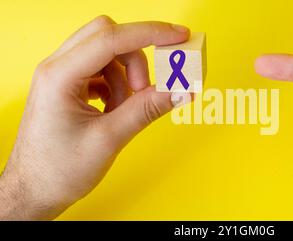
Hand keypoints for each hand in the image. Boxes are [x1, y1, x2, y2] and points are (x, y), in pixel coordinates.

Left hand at [0, 16, 190, 219]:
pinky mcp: (68, 85)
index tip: (179, 36)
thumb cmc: (59, 170)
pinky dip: (116, 85)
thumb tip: (181, 90)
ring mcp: (60, 75)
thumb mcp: (109, 139)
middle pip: (107, 36)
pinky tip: (114, 110)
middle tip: (145, 89)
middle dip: (135, 58)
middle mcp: (56, 68)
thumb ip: (146, 109)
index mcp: (59, 76)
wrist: (34, 190)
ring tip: (123, 110)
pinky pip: (101, 70)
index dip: (150, 33)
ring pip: (106, 54)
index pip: (111, 38)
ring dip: (125, 76)